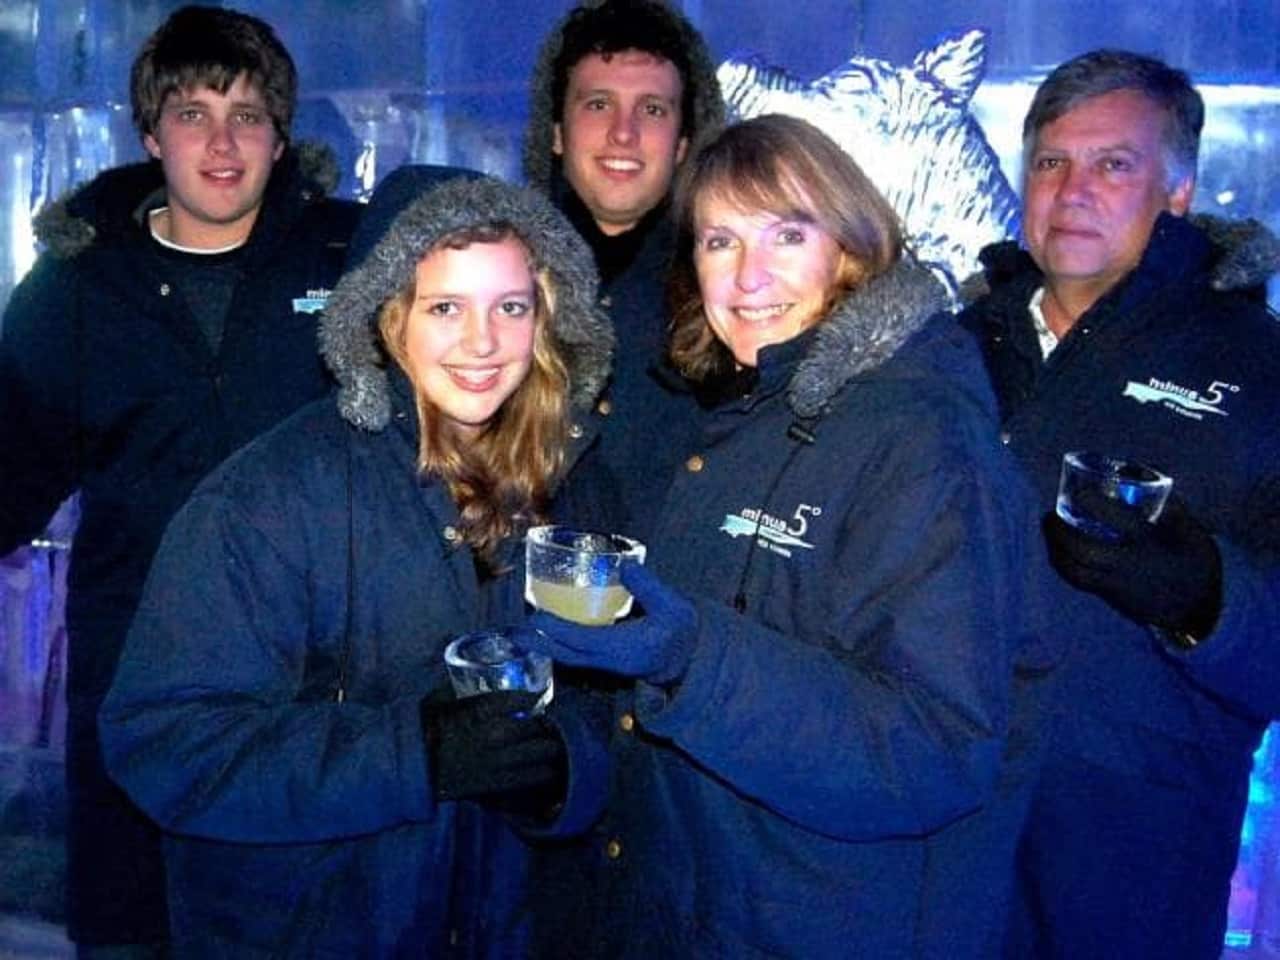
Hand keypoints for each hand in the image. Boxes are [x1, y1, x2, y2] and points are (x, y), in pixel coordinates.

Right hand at [421, 691, 565, 811]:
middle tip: (550, 723)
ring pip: (540, 753)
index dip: (534, 696)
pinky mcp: (496, 784)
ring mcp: (497, 761)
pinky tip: (549, 770)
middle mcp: (494, 735)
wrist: (414, 771)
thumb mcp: (438, 699)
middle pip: (536, 727)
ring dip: (551, 748)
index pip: (520, 698)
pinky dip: (544, 773)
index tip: (539, 696)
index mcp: (481, 711)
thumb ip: (460, 686)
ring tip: (554, 745)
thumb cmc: (425, 731)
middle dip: (547, 724)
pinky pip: (531, 778)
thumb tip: (475, 671)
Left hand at [518, 563, 697, 685]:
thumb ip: (648, 586)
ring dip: (547, 645)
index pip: (583, 640)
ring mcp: (609, 664)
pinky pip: (577, 655)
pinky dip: (560, 645)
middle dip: (541, 643)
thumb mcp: (672, 605)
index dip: (559, 630)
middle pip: (568, 654)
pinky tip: (550, 633)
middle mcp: (611, 660)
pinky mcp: (608, 662)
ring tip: (524, 632)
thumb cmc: (682, 631)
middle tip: (515, 631)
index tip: (538, 618)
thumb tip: (623, 565)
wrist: (690, 658)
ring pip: (571, 657)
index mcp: (625, 647)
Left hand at [1043, 490, 1222, 638]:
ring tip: (1049, 529)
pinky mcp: (1111, 598)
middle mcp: (1130, 565)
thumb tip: (1144, 474)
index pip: (1118, 520)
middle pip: (1085, 551)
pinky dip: (1064, 565)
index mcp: (1152, 543)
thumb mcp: (1192, 530)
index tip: (1079, 491)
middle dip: (1060, 532)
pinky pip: (1080, 582)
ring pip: (1076, 571)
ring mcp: (1118, 585)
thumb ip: (1169, 505)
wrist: (1200, 608)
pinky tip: (1059, 550)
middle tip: (1049, 514)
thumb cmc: (1195, 561)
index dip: (1094, 503)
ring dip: (1056, 549)